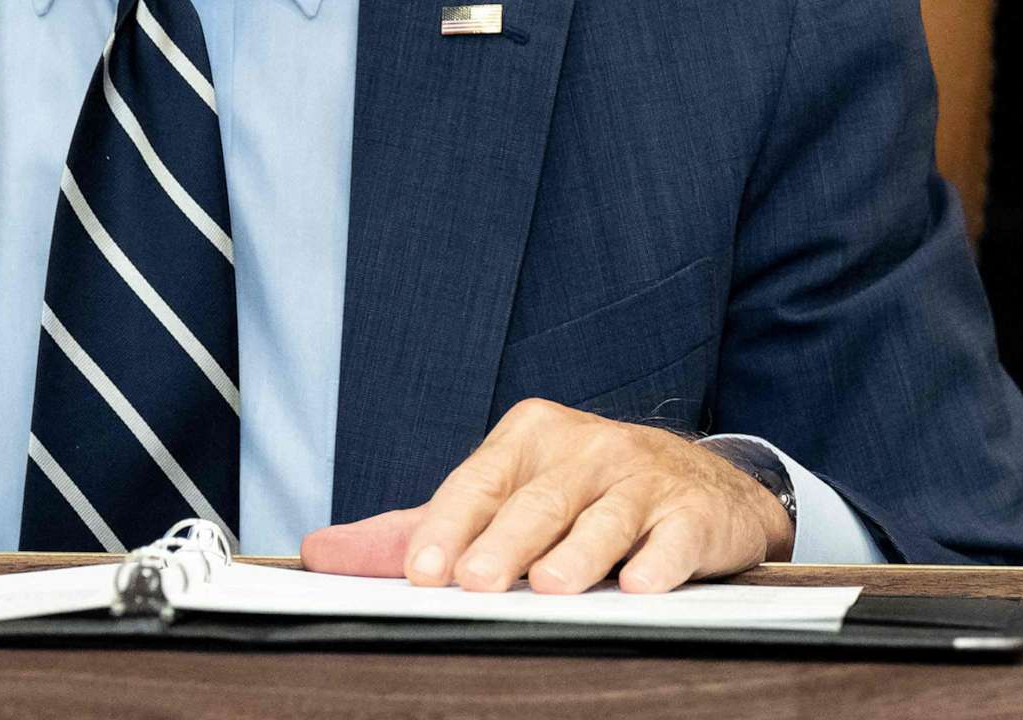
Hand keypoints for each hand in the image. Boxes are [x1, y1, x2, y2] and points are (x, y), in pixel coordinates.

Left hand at [300, 399, 794, 594]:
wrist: (702, 488)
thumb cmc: (581, 495)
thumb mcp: (501, 496)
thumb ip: (413, 528)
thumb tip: (320, 552)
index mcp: (528, 436)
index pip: (477, 482)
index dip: (448, 527)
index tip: (421, 571)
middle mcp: (585, 448)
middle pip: (536, 502)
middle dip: (503, 543)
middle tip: (475, 583)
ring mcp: (642, 478)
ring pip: (603, 518)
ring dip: (577, 553)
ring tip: (550, 586)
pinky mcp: (693, 514)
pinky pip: (673, 538)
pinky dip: (658, 562)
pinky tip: (641, 585)